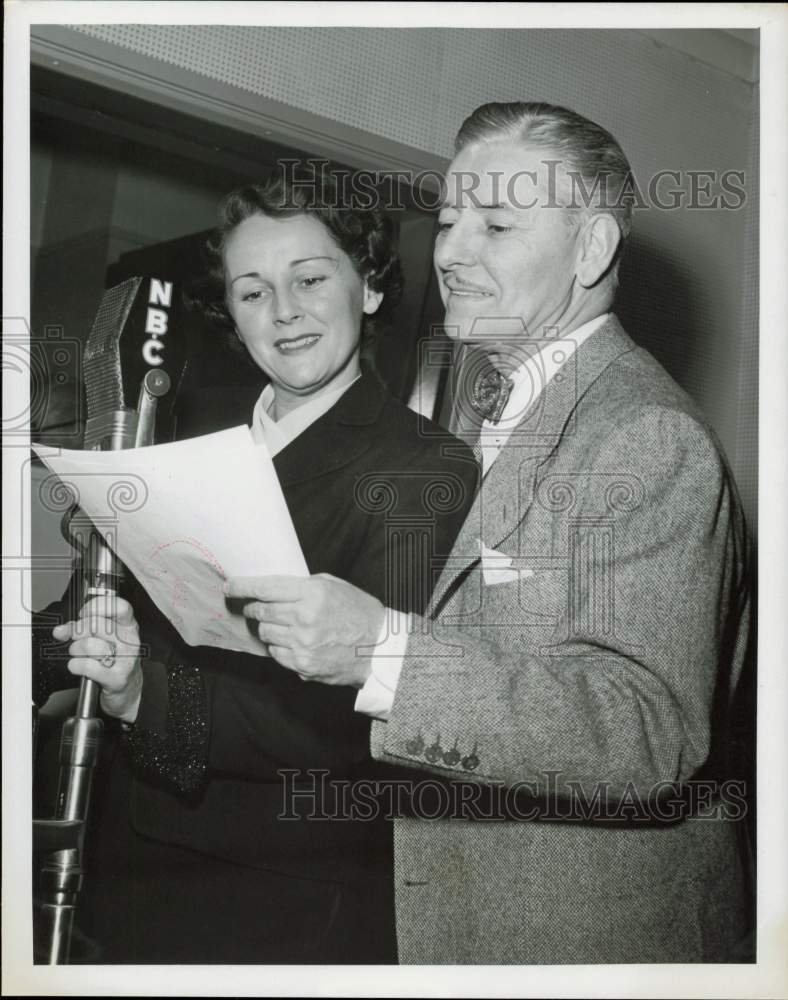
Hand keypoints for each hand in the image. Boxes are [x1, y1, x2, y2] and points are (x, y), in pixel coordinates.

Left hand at [52, 595, 142, 722]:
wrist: (128, 690)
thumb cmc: (114, 661)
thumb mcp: (103, 639)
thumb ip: (82, 629)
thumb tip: (61, 630)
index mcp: (128, 627)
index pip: (119, 606)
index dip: (96, 607)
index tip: (84, 614)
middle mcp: (129, 641)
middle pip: (96, 624)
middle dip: (78, 631)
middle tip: (77, 639)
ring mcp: (126, 660)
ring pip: (89, 645)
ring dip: (76, 650)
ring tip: (80, 655)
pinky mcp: (118, 678)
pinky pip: (88, 666)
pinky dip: (76, 665)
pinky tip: (78, 666)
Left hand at [225, 574, 384, 687]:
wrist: (379, 647)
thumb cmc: (358, 613)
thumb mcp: (334, 587)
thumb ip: (302, 586)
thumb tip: (271, 590)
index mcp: (312, 593)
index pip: (265, 588)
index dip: (242, 587)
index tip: (229, 587)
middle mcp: (304, 617)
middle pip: (261, 612)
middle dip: (255, 609)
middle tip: (257, 609)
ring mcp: (301, 643)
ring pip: (266, 634)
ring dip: (269, 629)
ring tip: (287, 627)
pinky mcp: (302, 664)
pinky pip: (276, 654)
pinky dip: (280, 647)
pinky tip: (295, 643)